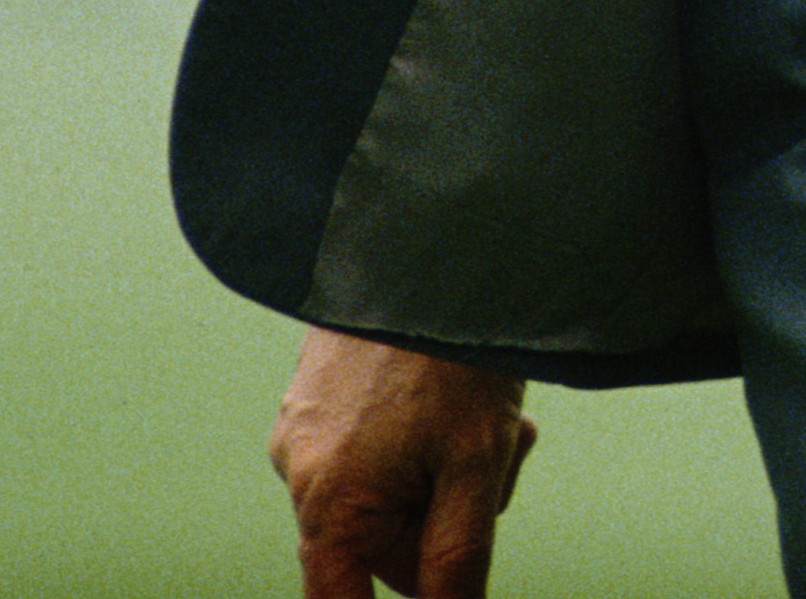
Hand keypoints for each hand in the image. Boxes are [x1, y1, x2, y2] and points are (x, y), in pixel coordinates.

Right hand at [274, 329, 535, 598]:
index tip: (431, 593)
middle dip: (445, 516)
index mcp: (330, 504)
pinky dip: (424, 434)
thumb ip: (457, 556)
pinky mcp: (318, 395)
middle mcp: (302, 472)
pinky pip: (376, 445)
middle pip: (380, 545)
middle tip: (503, 453)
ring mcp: (305, 429)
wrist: (427, 241)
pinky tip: (462, 391)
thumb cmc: (451, 352)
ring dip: (445, 469)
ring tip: (491, 415)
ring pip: (387, 490)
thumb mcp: (476, 466)